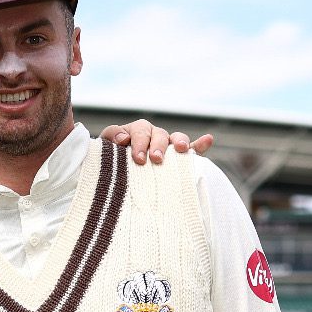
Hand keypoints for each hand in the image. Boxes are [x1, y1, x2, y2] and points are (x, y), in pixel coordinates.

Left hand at [99, 121, 214, 163]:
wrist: (112, 180)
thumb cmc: (109, 163)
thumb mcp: (103, 148)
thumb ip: (110, 137)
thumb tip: (123, 138)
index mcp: (134, 132)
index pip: (139, 131)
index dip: (138, 141)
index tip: (136, 157)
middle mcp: (152, 137)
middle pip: (158, 134)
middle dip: (157, 145)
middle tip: (154, 159)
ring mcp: (167, 147)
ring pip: (176, 139)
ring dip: (179, 141)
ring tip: (180, 149)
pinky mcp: (178, 159)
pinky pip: (192, 150)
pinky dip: (200, 145)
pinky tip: (208, 139)